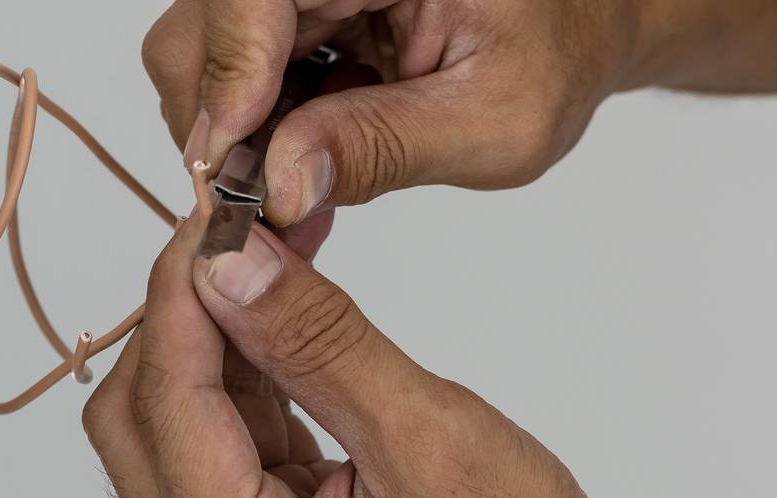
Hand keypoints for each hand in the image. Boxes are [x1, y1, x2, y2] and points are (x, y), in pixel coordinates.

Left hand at [82, 217, 695, 497]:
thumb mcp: (427, 437)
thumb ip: (317, 344)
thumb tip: (231, 262)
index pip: (166, 404)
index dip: (182, 294)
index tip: (215, 214)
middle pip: (137, 429)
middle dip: (179, 323)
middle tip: (238, 239)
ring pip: (173, 446)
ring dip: (209, 357)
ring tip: (270, 272)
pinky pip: (222, 472)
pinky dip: (242, 401)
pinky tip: (282, 339)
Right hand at [142, 0, 647, 222]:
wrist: (574, 34)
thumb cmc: (555, 57)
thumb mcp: (494, 121)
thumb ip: (384, 150)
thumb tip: (278, 189)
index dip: (230, 75)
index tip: (236, 166)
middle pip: (203, 29)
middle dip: (224, 123)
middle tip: (270, 199)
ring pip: (201, 57)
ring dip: (241, 135)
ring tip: (310, 177)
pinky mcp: (287, 14)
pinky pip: (230, 75)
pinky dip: (258, 130)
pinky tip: (312, 156)